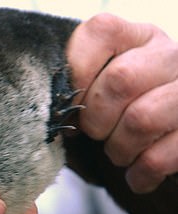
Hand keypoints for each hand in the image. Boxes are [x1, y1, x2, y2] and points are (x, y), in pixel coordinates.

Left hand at [67, 14, 177, 192]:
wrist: (156, 142)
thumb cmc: (114, 115)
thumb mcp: (94, 89)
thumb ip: (72, 88)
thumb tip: (54, 110)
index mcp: (136, 37)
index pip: (101, 32)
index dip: (77, 73)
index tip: (70, 103)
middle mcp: (168, 56)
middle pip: (121, 80)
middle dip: (95, 119)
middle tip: (94, 133)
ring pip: (142, 119)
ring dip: (118, 148)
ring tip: (117, 152)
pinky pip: (159, 156)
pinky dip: (140, 173)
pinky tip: (135, 174)